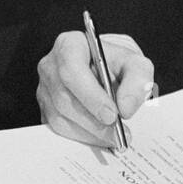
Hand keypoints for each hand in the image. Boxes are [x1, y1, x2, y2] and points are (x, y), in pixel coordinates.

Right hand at [36, 31, 155, 146]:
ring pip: (61, 117)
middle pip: (65, 98)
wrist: (106, 71)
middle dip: (94, 120)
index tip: (112, 114)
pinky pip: (59, 129)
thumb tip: (126, 108)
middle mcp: (51, 66)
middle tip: (118, 133)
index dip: (91, 95)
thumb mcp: (135, 63)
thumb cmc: (117, 64)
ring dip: (90, 132)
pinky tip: (102, 138)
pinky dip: (83, 137)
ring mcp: (44, 90)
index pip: (72, 70)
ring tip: (115, 137)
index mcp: (69, 45)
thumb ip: (138, 80)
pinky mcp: (45, 110)